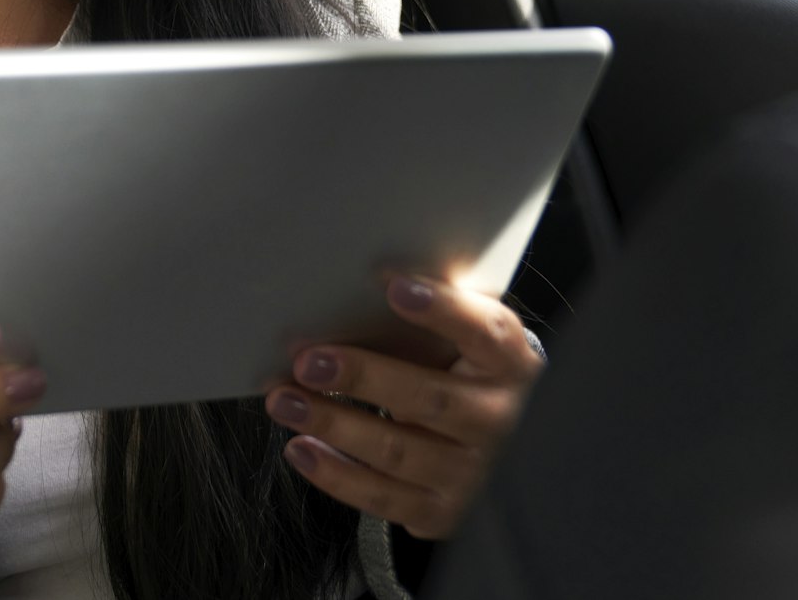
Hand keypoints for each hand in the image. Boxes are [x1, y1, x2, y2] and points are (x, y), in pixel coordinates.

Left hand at [264, 276, 544, 538]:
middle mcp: (499, 421)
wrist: (509, 453)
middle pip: (429, 398)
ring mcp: (473, 473)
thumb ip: (436, 322)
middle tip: (309, 361)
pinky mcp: (443, 512)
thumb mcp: (470, 348)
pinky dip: (336, 473)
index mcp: (511, 365)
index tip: (394, 286)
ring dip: (333, 423)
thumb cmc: (472, 380)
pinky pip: (383, 497)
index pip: (485, 331)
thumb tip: (365, 287)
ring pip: (397, 451)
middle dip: (363, 377)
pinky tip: (302, 448)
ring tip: (286, 401)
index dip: (443, 309)